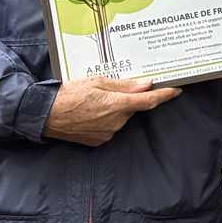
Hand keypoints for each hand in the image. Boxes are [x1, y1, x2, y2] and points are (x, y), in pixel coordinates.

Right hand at [43, 77, 181, 146]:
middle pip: (132, 108)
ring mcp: (108, 133)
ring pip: (121, 117)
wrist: (45, 115)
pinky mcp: (99, 141)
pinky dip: (106, 119)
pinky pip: (110, 127)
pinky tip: (91, 113)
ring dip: (114, 108)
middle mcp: (115, 122)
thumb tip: (146, 85)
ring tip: (94, 101)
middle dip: (127, 98)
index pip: (148, 101)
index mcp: (116, 104)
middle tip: (109, 90)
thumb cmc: (69, 94)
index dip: (164, 95)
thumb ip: (124, 85)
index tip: (176, 90)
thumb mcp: (97, 82)